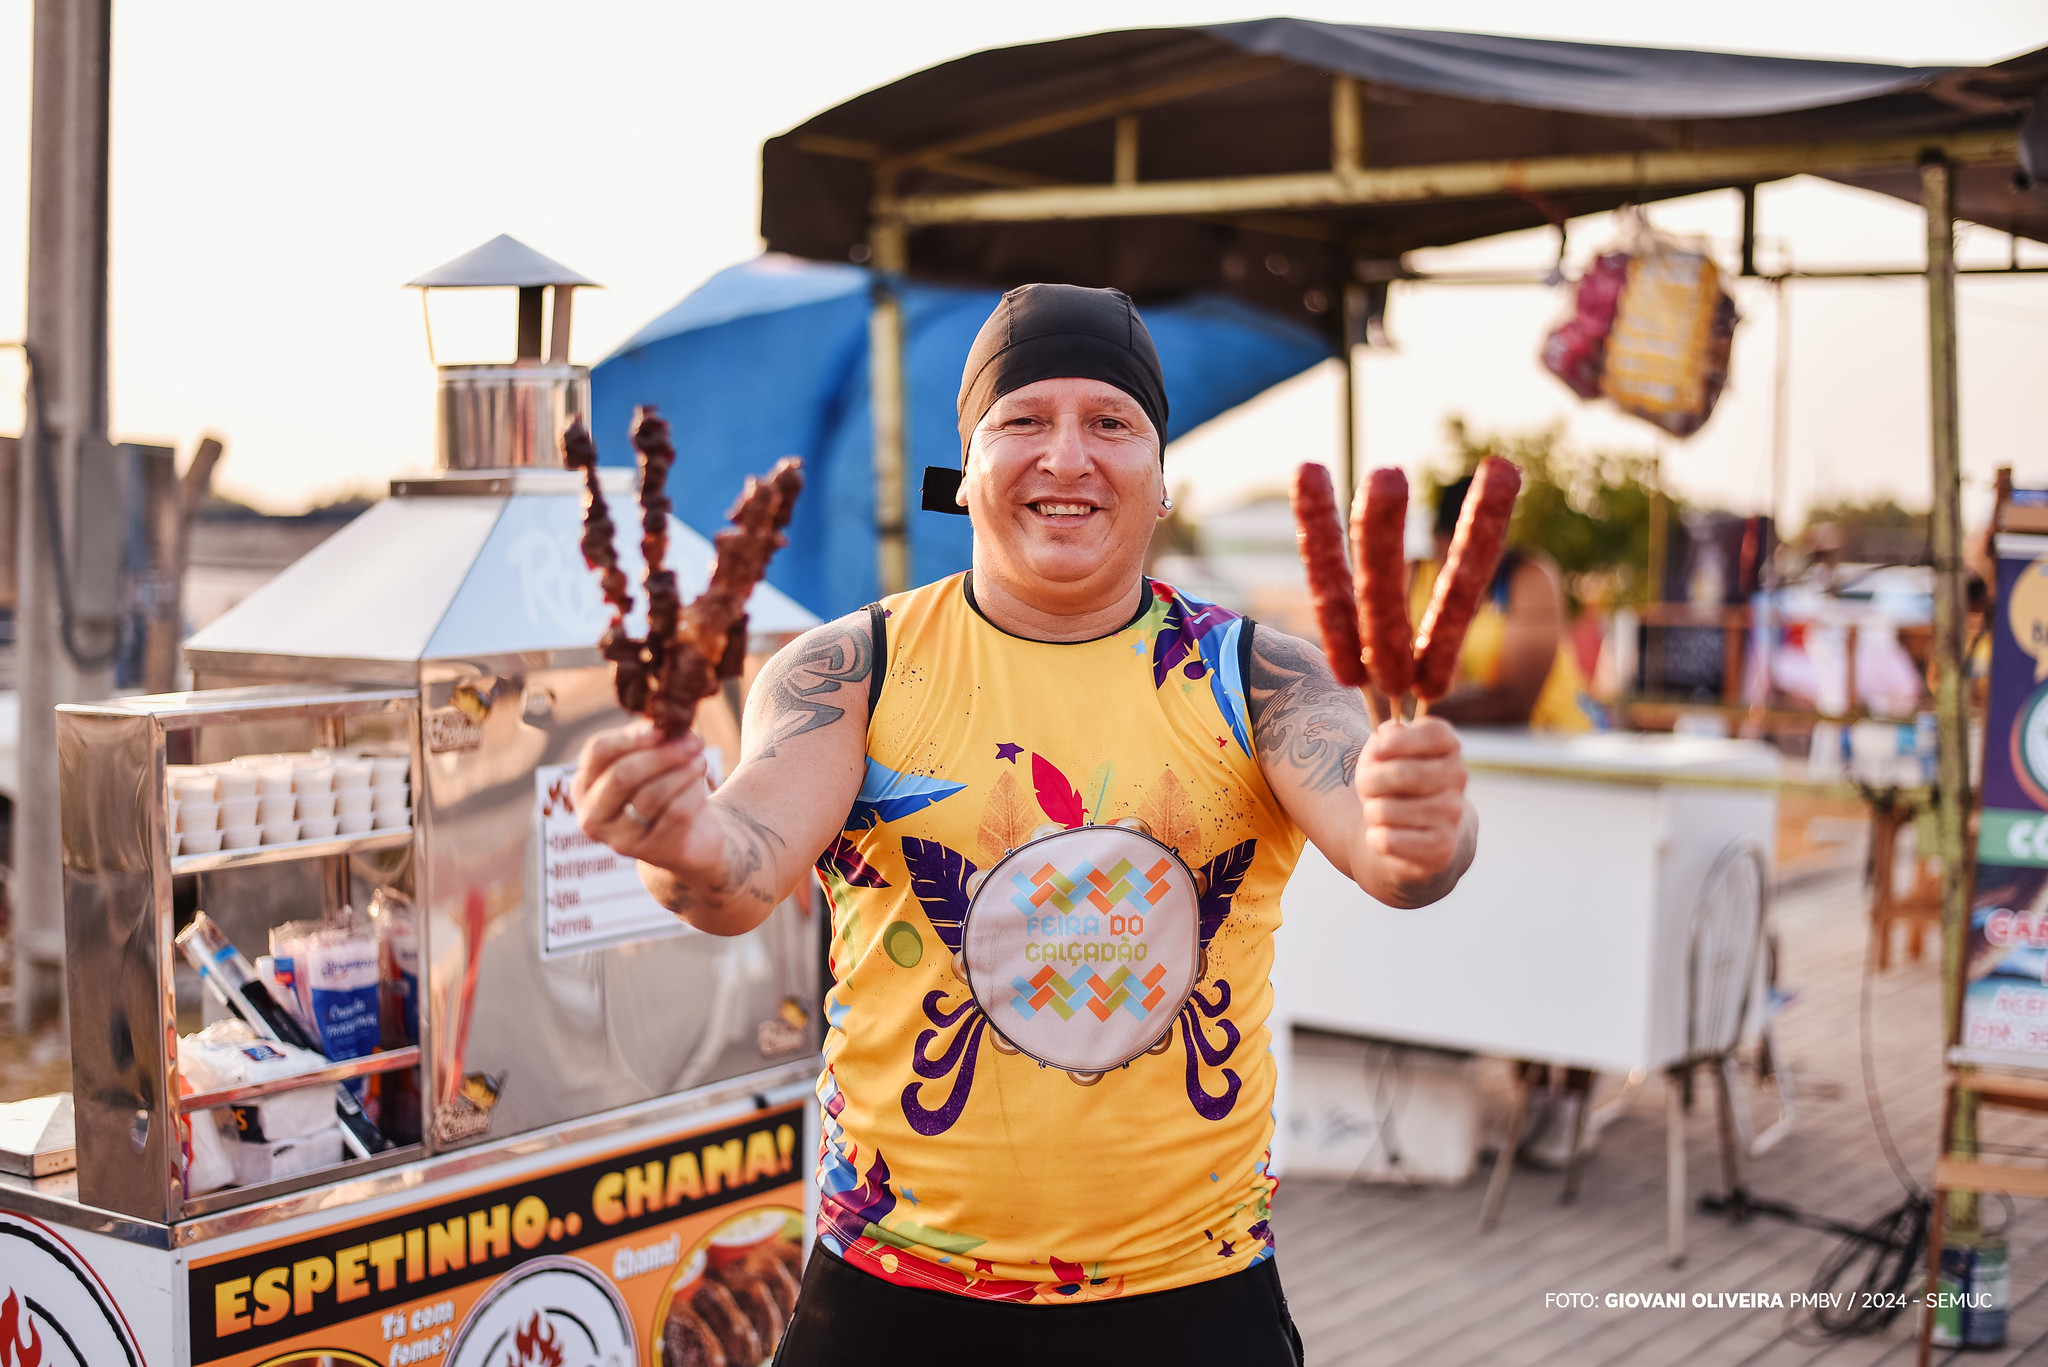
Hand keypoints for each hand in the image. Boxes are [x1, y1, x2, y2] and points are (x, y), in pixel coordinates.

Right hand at [571, 722, 720, 873]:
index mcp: (584, 785)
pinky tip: (701, 784)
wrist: (689, 838)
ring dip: (682, 771)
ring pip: (651, 796)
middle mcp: (592, 817)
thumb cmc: (664, 789)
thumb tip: (661, 722)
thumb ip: (650, 740)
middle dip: (661, 754)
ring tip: (701, 760)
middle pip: (622, 776)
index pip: (598, 752)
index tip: (661, 727)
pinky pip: (677, 814)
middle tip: (692, 741)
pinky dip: (693, 793)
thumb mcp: (650, 762)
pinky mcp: (653, 852)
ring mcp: (620, 840)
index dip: (630, 737)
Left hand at [1354, 716, 1471, 902]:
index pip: (1432, 733)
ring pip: (1385, 811)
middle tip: (1366, 787)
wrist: (1415, 832)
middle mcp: (1458, 777)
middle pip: (1400, 774)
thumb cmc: (1395, 783)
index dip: (1397, 741)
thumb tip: (1383, 741)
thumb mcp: (1386, 753)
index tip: (1377, 750)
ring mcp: (1453, 813)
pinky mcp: (1442, 848)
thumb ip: (1382, 740)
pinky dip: (1375, 838)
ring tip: (1381, 812)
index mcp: (1449, 745)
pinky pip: (1387, 841)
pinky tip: (1387, 834)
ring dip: (1371, 812)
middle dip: (1367, 781)